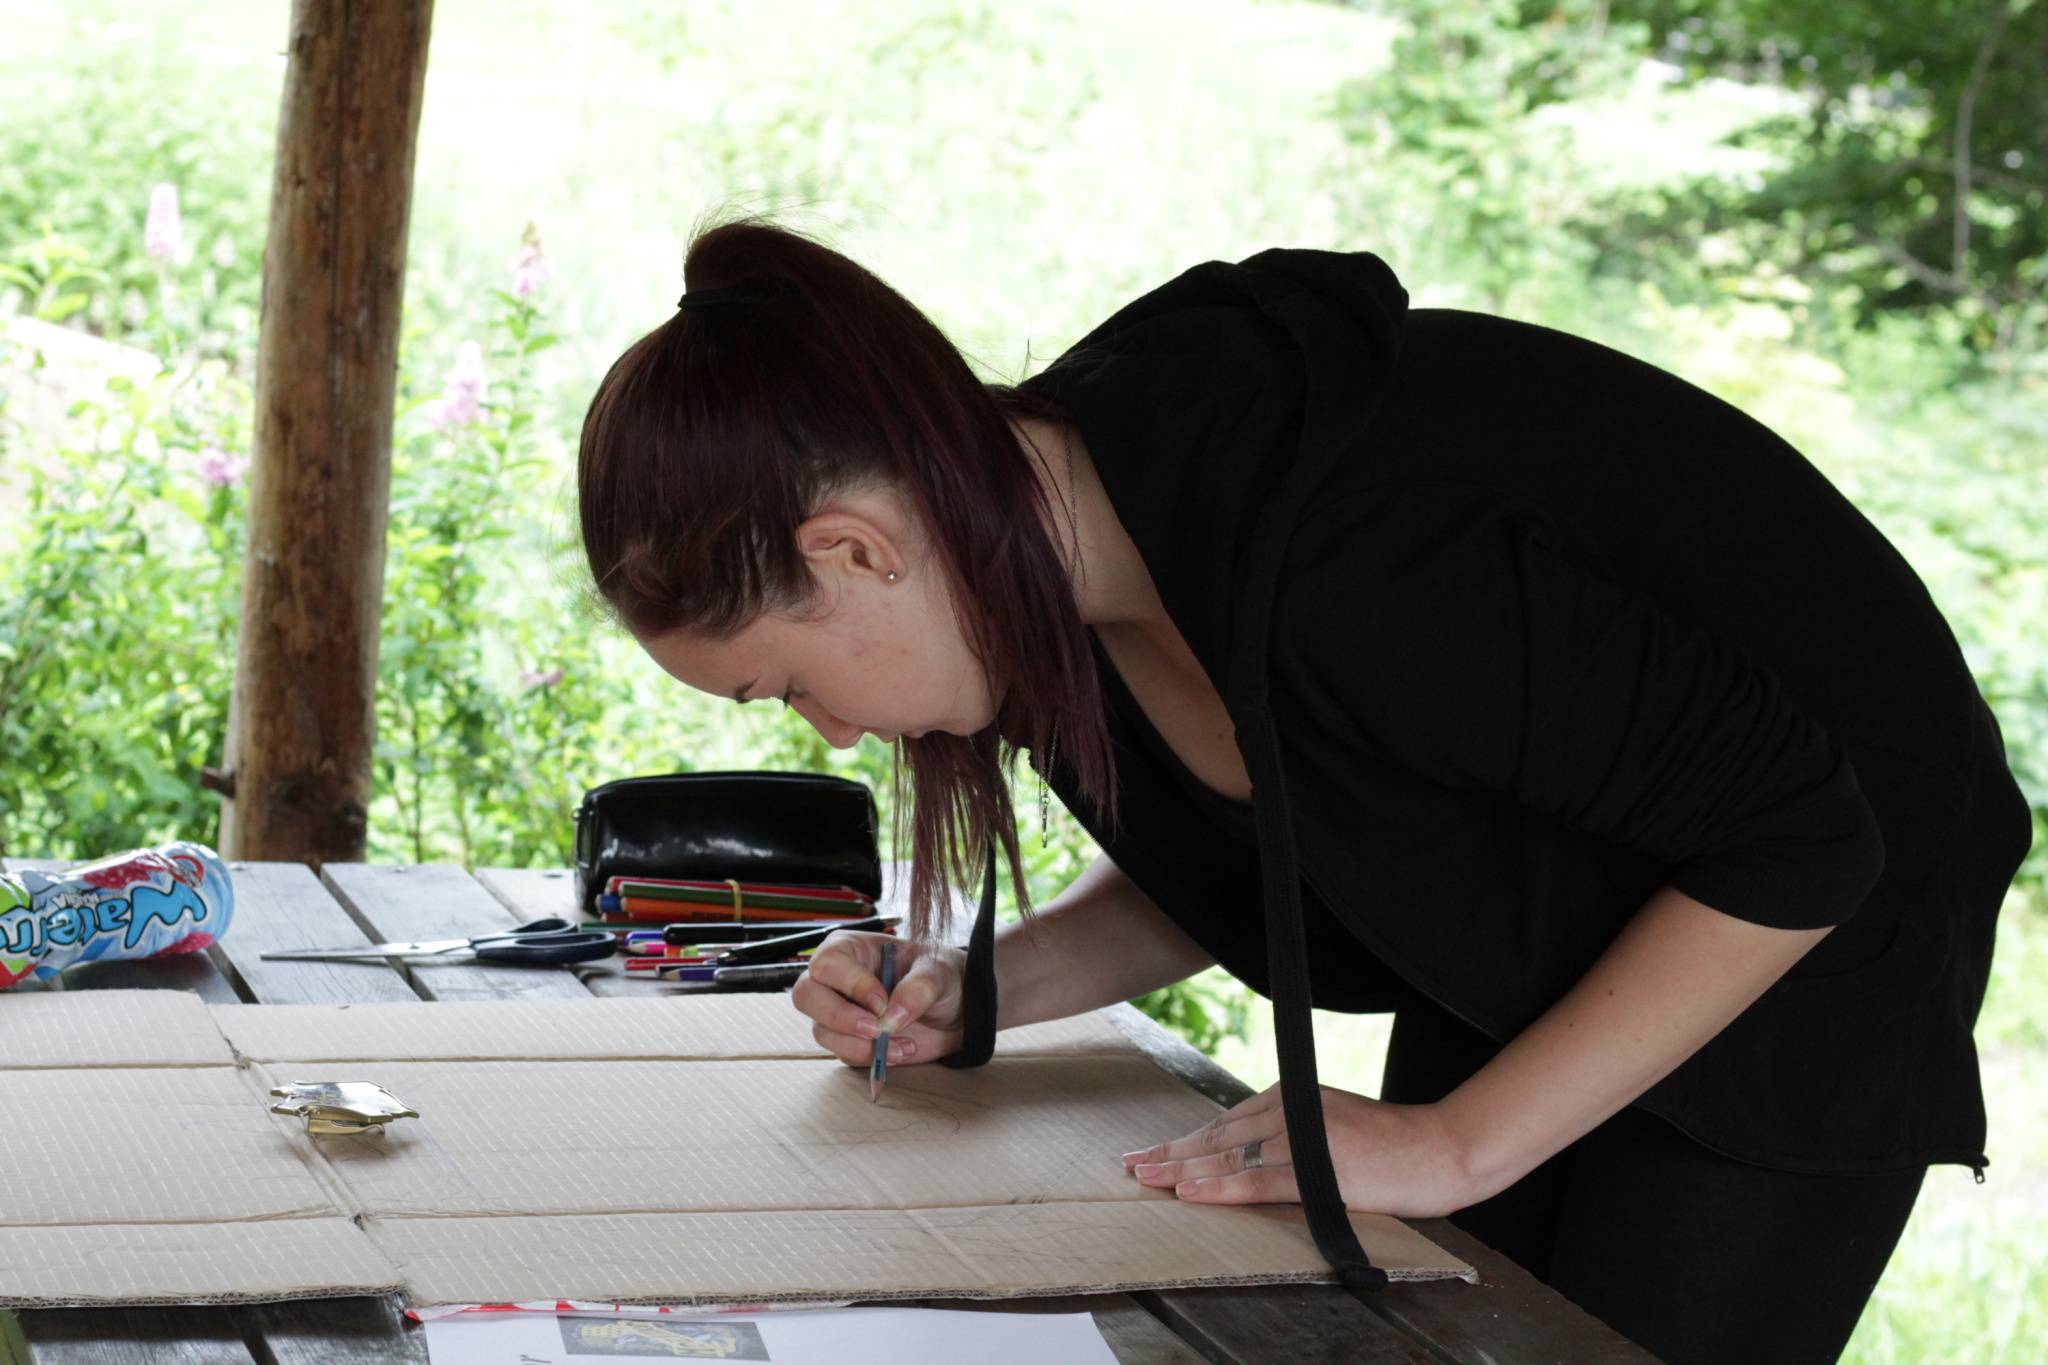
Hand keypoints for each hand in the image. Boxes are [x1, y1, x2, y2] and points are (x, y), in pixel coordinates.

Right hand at [790, 929, 965, 1068]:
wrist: (955, 1010)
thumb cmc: (941, 977)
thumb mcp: (939, 972)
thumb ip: (919, 987)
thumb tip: (892, 1015)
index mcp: (851, 949)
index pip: (829, 963)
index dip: (850, 984)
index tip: (883, 1003)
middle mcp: (837, 979)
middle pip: (806, 996)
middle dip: (840, 1018)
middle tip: (877, 1030)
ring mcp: (839, 1010)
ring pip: (822, 1031)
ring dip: (861, 1045)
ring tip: (903, 1044)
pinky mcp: (848, 1039)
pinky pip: (842, 1053)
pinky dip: (870, 1059)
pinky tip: (900, 1051)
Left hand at [1120, 1082, 1475, 1219]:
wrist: (1441, 1149)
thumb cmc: (1393, 1144)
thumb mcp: (1333, 1125)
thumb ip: (1292, 1132)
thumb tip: (1248, 1155)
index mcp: (1293, 1098)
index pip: (1226, 1123)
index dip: (1186, 1140)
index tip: (1152, 1153)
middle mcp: (1292, 1111)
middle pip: (1219, 1136)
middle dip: (1172, 1153)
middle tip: (1132, 1166)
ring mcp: (1305, 1138)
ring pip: (1230, 1157)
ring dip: (1183, 1170)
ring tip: (1147, 1179)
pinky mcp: (1321, 1168)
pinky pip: (1259, 1180)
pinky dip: (1221, 1187)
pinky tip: (1191, 1192)